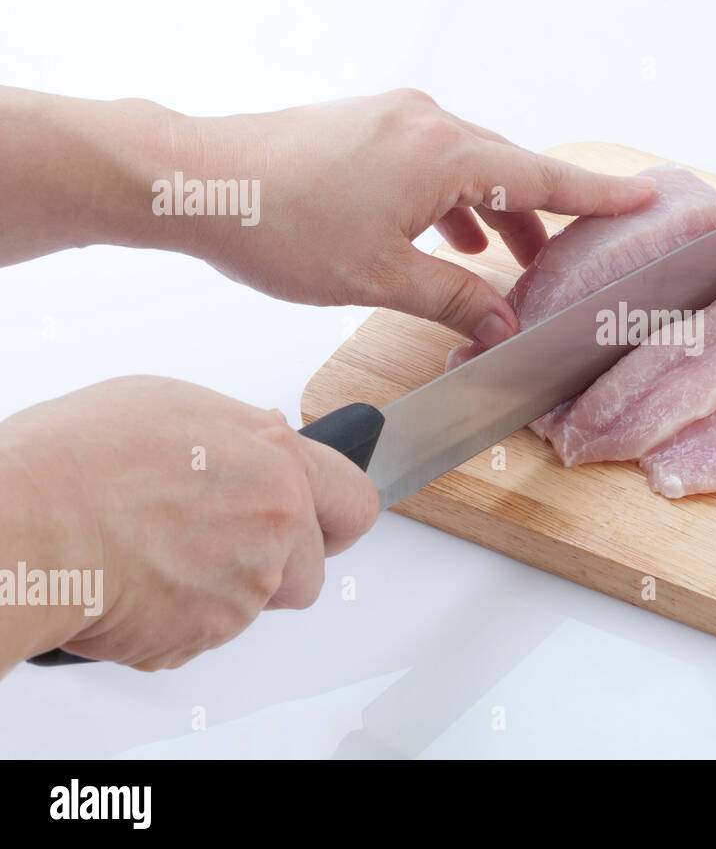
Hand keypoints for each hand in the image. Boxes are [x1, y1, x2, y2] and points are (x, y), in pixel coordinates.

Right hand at [0, 376, 377, 670]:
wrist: (22, 527)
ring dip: (219, 595)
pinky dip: (174, 623)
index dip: (336, 518)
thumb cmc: (75, 461)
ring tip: (156, 559)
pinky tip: (133, 587)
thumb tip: (258, 447)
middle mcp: (277, 520)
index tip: (324, 527)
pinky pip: (203, 637)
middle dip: (278, 567)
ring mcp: (248, 582)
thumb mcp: (172, 408)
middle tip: (219, 549)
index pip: (352, 500)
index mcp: (276, 457)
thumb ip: (239, 436)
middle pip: (312, 569)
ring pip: (255, 605)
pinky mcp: (209, 632)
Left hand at [175, 89, 656, 345]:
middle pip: (511, 169)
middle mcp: (427, 122)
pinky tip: (452, 241)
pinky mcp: (370, 126)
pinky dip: (456, 202)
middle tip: (577, 259)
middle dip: (546, 216)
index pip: (541, 176)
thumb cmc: (278, 226)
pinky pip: (436, 163)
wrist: (196, 181)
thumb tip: (504, 327)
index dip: (598, 194)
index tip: (645, 195)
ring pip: (472, 168)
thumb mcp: (379, 278)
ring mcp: (396, 118)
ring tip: (511, 265)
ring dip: (498, 214)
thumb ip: (454, 299)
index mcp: (442, 154)